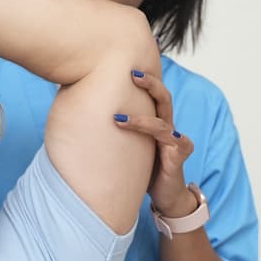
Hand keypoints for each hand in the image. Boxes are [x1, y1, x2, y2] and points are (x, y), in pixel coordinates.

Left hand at [113, 70, 196, 216]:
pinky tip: (150, 135)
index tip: (123, 65)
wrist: (165, 196)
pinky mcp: (180, 153)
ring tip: (118, 118)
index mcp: (157, 120)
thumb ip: (115, 131)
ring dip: (140, 118)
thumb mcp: (128, 147)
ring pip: (162, 120)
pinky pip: (170, 139)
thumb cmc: (145, 169)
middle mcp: (168, 125)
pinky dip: (158, 135)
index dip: (143, 78)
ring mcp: (176, 138)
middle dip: (149, 82)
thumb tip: (80, 115)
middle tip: (131, 73)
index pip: (152, 93)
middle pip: (163, 96)